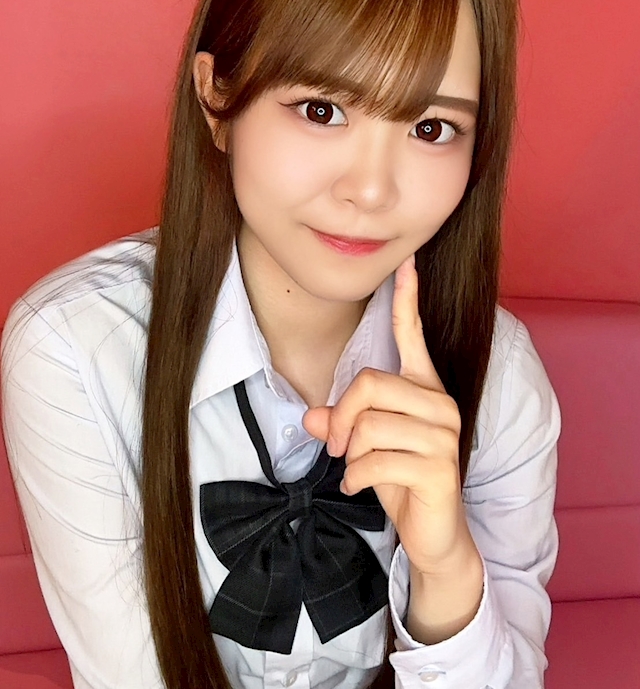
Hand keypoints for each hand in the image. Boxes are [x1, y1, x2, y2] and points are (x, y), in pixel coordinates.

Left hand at [302, 253, 479, 576]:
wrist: (433, 531)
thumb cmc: (400, 478)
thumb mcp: (363, 446)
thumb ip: (340, 423)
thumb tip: (311, 418)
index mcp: (422, 387)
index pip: (412, 334)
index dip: (407, 298)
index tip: (407, 261)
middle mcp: (438, 402)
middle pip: (368, 384)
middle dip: (341, 419)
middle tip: (337, 447)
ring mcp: (443, 434)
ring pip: (368, 425)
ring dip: (351, 455)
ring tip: (359, 469)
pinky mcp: (440, 466)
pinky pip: (374, 460)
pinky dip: (356, 478)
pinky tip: (363, 487)